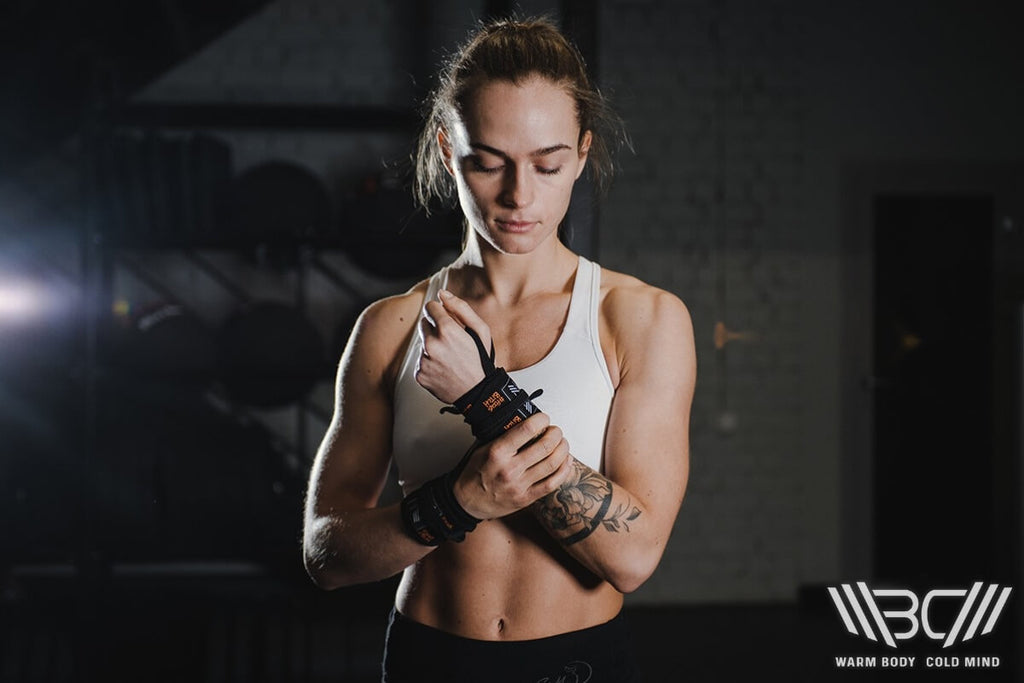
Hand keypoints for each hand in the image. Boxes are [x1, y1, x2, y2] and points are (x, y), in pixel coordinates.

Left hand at [415, 289, 492, 402]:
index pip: (430, 307)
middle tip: (451, 342)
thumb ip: (460, 308)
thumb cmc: (481, 360)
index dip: (440, 312)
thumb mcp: (480, 330)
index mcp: (447, 330)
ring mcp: (424, 360)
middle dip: (435, 329)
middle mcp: (432, 344)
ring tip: (449, 358)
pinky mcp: (419, 374)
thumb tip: (442, 294)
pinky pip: (420, 361)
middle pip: (423, 324)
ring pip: (422, 343)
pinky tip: (444, 368)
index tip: (447, 320)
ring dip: (433, 347)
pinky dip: (430, 363)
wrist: (478, 392)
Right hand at [451, 412, 572, 519]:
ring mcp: (519, 485)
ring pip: (552, 464)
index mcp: (497, 452)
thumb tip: (528, 423)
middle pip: (545, 446)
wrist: (467, 502)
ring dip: (562, 449)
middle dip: (556, 434)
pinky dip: (563, 470)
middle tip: (556, 430)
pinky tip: (565, 461)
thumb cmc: (474, 473)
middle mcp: (509, 469)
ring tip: (562, 443)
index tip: (544, 418)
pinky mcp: (526, 498)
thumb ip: (504, 436)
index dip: (541, 420)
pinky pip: (552, 483)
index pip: (526, 429)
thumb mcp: (483, 448)